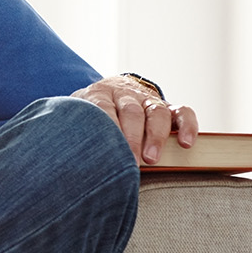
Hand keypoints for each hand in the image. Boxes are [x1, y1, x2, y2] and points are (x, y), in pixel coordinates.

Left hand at [71, 76, 198, 164]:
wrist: (108, 91)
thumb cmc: (90, 115)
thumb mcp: (77, 117)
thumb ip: (74, 130)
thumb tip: (63, 160)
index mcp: (99, 94)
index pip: (102, 107)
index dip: (107, 128)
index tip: (107, 152)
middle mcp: (126, 94)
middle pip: (131, 111)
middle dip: (131, 137)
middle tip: (130, 161)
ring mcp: (148, 99)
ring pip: (156, 111)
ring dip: (155, 136)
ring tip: (151, 159)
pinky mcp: (168, 107)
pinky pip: (183, 112)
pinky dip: (187, 126)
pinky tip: (186, 144)